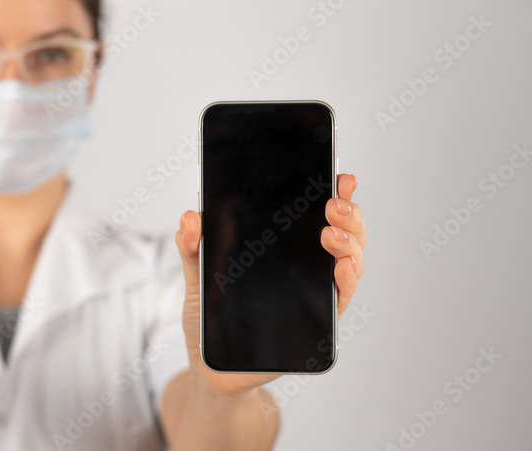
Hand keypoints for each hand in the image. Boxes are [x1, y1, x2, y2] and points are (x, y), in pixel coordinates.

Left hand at [175, 173, 366, 396]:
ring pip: (350, 261)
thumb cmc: (210, 315)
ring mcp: (315, 291)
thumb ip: (192, 247)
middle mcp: (306, 265)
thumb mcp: (196, 275)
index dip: (335, 193)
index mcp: (283, 246)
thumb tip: (190, 218)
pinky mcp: (317, 321)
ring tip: (331, 233)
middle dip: (347, 214)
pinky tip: (343, 268)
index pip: (315, 213)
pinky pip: (341, 298)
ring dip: (349, 244)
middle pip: (343, 232)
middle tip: (334, 203)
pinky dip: (347, 280)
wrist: (210, 363)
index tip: (340, 177)